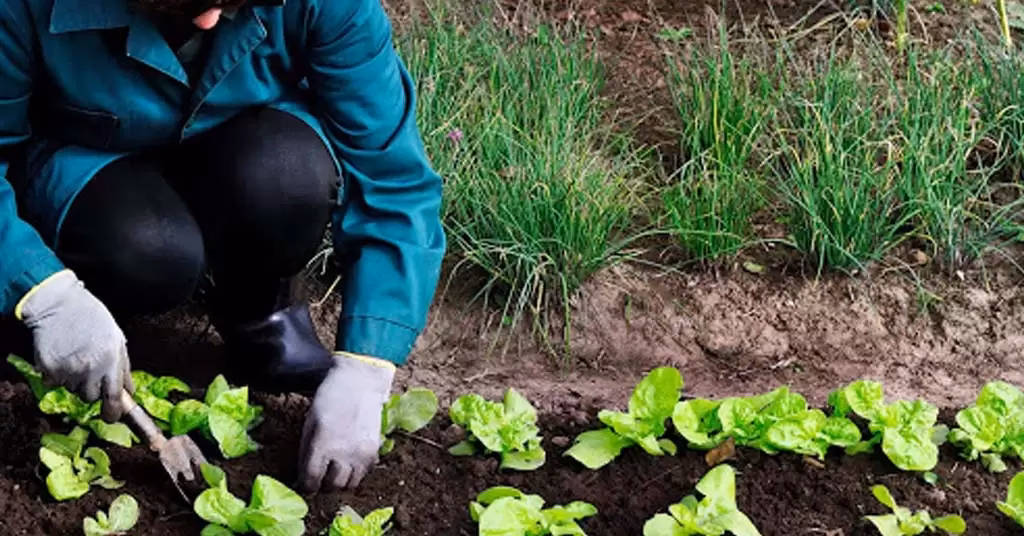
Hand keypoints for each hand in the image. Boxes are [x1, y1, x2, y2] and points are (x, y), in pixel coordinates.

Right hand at [16, 269, 133, 421]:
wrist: (60, 305)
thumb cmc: (93, 319)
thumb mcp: (117, 339)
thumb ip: (124, 368)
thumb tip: (128, 392)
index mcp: (111, 361)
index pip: (113, 398)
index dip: (113, 412)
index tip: (112, 417)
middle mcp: (90, 369)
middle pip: (91, 397)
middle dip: (92, 388)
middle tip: (90, 369)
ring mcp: (68, 370)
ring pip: (73, 390)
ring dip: (75, 380)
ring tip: (76, 357)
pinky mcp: (49, 369)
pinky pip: (55, 382)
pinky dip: (58, 374)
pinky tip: (62, 355)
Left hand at [298, 352, 394, 491]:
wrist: (361, 380)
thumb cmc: (330, 396)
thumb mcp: (310, 421)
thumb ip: (306, 450)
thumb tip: (302, 473)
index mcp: (322, 444)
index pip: (311, 480)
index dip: (306, 485)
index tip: (304, 482)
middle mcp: (343, 453)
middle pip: (331, 486)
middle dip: (322, 485)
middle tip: (319, 477)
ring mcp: (361, 454)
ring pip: (349, 485)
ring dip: (339, 482)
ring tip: (334, 471)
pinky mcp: (374, 451)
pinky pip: (363, 474)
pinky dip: (355, 473)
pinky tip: (349, 462)